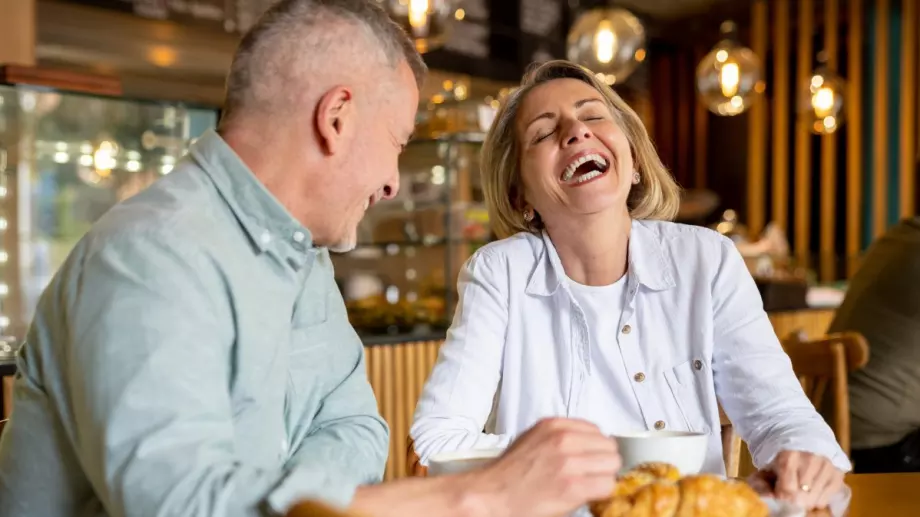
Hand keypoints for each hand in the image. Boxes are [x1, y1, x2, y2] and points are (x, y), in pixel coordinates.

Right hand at [467, 418, 620, 516]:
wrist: (492, 495)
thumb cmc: (508, 474)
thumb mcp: (533, 439)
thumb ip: (560, 436)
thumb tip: (586, 444)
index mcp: (554, 426)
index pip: (597, 430)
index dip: (596, 447)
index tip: (592, 457)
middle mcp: (563, 440)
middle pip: (609, 447)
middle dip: (603, 462)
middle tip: (591, 473)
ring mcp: (570, 463)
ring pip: (612, 466)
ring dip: (603, 477)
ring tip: (587, 484)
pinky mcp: (573, 486)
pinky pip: (607, 486)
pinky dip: (600, 492)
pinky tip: (585, 495)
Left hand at [749, 450, 844, 509]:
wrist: (801, 433)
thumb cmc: (782, 451)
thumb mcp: (767, 464)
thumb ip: (763, 482)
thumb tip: (769, 498)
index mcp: (789, 458)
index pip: (787, 491)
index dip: (782, 496)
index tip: (780, 493)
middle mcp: (810, 461)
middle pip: (802, 498)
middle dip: (794, 499)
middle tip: (791, 491)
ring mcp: (827, 467)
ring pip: (815, 500)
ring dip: (806, 499)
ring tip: (801, 489)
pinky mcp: (838, 474)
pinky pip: (826, 499)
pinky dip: (818, 498)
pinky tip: (812, 488)